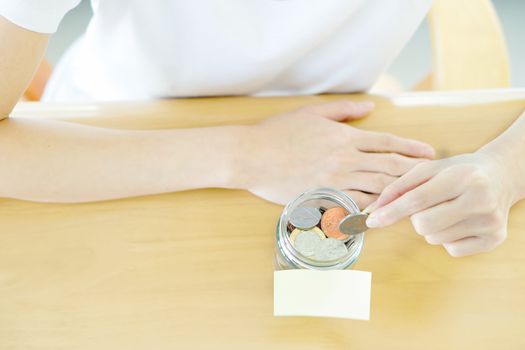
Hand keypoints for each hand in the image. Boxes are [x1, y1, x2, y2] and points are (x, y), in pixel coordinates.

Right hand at [241, 100, 434, 206]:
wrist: (250, 155)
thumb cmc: (277, 133)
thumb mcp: (311, 114)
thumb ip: (343, 110)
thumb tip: (370, 107)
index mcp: (343, 136)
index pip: (386, 142)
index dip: (410, 148)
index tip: (429, 154)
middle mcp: (344, 158)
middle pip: (388, 167)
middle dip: (414, 172)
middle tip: (434, 178)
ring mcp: (334, 180)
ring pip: (376, 188)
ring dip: (399, 193)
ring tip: (418, 197)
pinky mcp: (322, 197)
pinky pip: (354, 205)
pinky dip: (372, 209)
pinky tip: (385, 213)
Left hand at [366, 152, 514, 256]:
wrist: (502, 176)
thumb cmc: (460, 172)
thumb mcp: (430, 170)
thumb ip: (399, 187)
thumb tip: (373, 210)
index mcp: (462, 177)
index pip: (417, 200)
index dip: (390, 211)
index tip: (371, 220)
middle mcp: (480, 200)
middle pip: (422, 224)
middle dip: (416, 217)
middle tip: (430, 205)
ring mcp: (489, 222)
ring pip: (434, 238)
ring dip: (432, 227)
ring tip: (449, 210)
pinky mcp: (494, 239)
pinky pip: (451, 250)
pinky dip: (448, 238)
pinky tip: (461, 221)